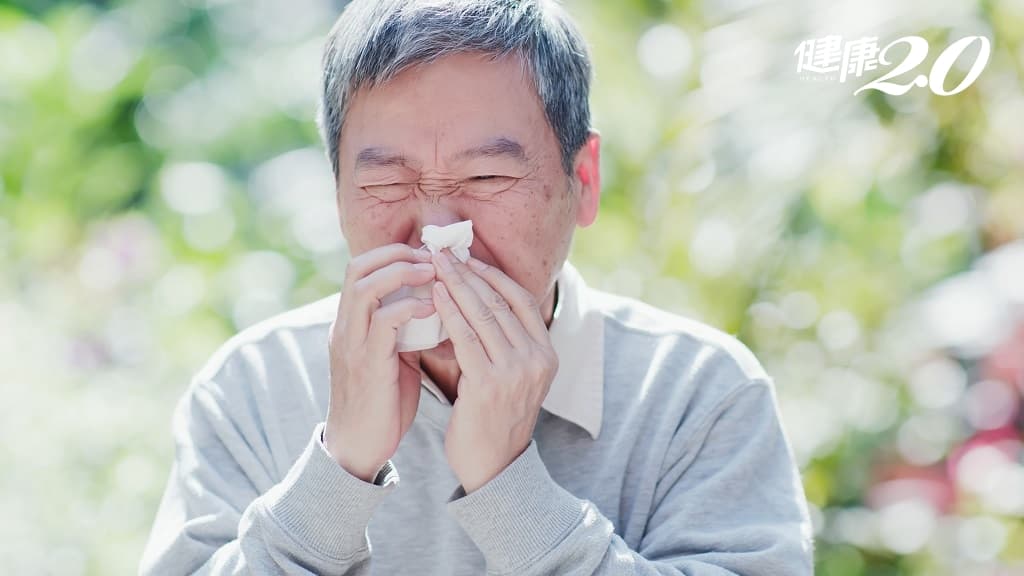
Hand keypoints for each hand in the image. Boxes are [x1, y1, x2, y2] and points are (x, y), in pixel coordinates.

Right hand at [323, 243, 435, 481]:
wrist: (359, 447)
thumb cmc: (382, 402)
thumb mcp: (393, 356)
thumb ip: (405, 330)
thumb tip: (438, 306)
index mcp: (350, 322)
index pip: (361, 267)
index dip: (394, 253)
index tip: (429, 255)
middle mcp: (345, 327)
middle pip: (358, 267)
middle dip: (397, 253)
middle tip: (433, 258)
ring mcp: (352, 344)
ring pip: (365, 287)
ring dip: (402, 273)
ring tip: (434, 273)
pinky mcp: (366, 364)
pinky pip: (383, 322)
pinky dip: (408, 308)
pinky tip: (433, 308)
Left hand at [431, 250, 558, 492]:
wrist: (493, 468)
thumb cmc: (494, 418)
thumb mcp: (513, 377)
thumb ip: (504, 342)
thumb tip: (477, 298)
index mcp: (547, 354)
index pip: (521, 300)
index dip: (493, 275)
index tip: (467, 258)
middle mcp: (537, 359)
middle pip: (499, 303)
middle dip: (468, 274)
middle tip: (443, 252)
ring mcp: (516, 372)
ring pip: (483, 315)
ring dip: (456, 286)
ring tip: (434, 266)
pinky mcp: (490, 384)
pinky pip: (466, 338)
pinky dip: (449, 313)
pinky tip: (434, 297)